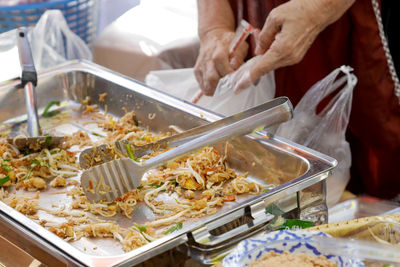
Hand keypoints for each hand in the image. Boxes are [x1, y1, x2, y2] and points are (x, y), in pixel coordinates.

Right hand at [194, 29, 247, 95]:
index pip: (222, 67)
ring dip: (216, 90)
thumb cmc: (229, 42)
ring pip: (206, 85)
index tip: (236, 80)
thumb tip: (236, 69)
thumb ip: (239, 56)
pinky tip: (217, 87)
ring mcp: (200, 66)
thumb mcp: (239, 44)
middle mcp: (207, 59)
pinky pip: (203, 87)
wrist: (213, 36)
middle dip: (223, 86)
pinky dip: (210, 90)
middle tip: (230, 87)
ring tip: (224, 88)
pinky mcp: (197, 72)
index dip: (230, 75)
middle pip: (212, 79)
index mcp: (218, 50)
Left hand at [235, 0, 354, 92]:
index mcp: (283, 48)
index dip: (248, 78)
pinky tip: (270, 42)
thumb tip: (258, 51)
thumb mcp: (274, 18)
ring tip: (261, 37)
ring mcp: (294, 58)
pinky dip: (271, 55)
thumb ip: (263, 37)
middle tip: (243, 62)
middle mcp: (289, 57)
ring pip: (271, 63)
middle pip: (265, 68)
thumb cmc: (299, 11)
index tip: (239, 87)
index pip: (261, 68)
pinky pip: (278, 60)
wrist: (319, 11)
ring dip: (263, 56)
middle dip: (253, 65)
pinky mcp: (296, 57)